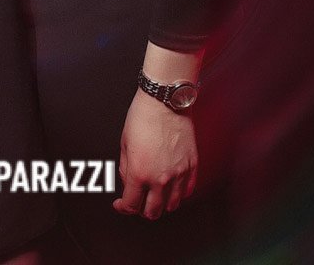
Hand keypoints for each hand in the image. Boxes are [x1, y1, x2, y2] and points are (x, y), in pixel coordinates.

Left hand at [112, 91, 197, 220]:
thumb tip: (128, 183)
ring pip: (172, 206)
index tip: (121, 204)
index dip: (123, 208)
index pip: (131, 206)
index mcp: (139, 173)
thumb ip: (126, 169)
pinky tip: (171, 188)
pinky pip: (187, 191)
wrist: (165, 101)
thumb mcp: (124, 145)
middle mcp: (160, 178)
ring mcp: (179, 174)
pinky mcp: (192, 166)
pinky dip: (179, 194)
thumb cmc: (143, 117)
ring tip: (156, 196)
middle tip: (138, 202)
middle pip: (152, 212)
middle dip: (142, 210)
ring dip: (162, 205)